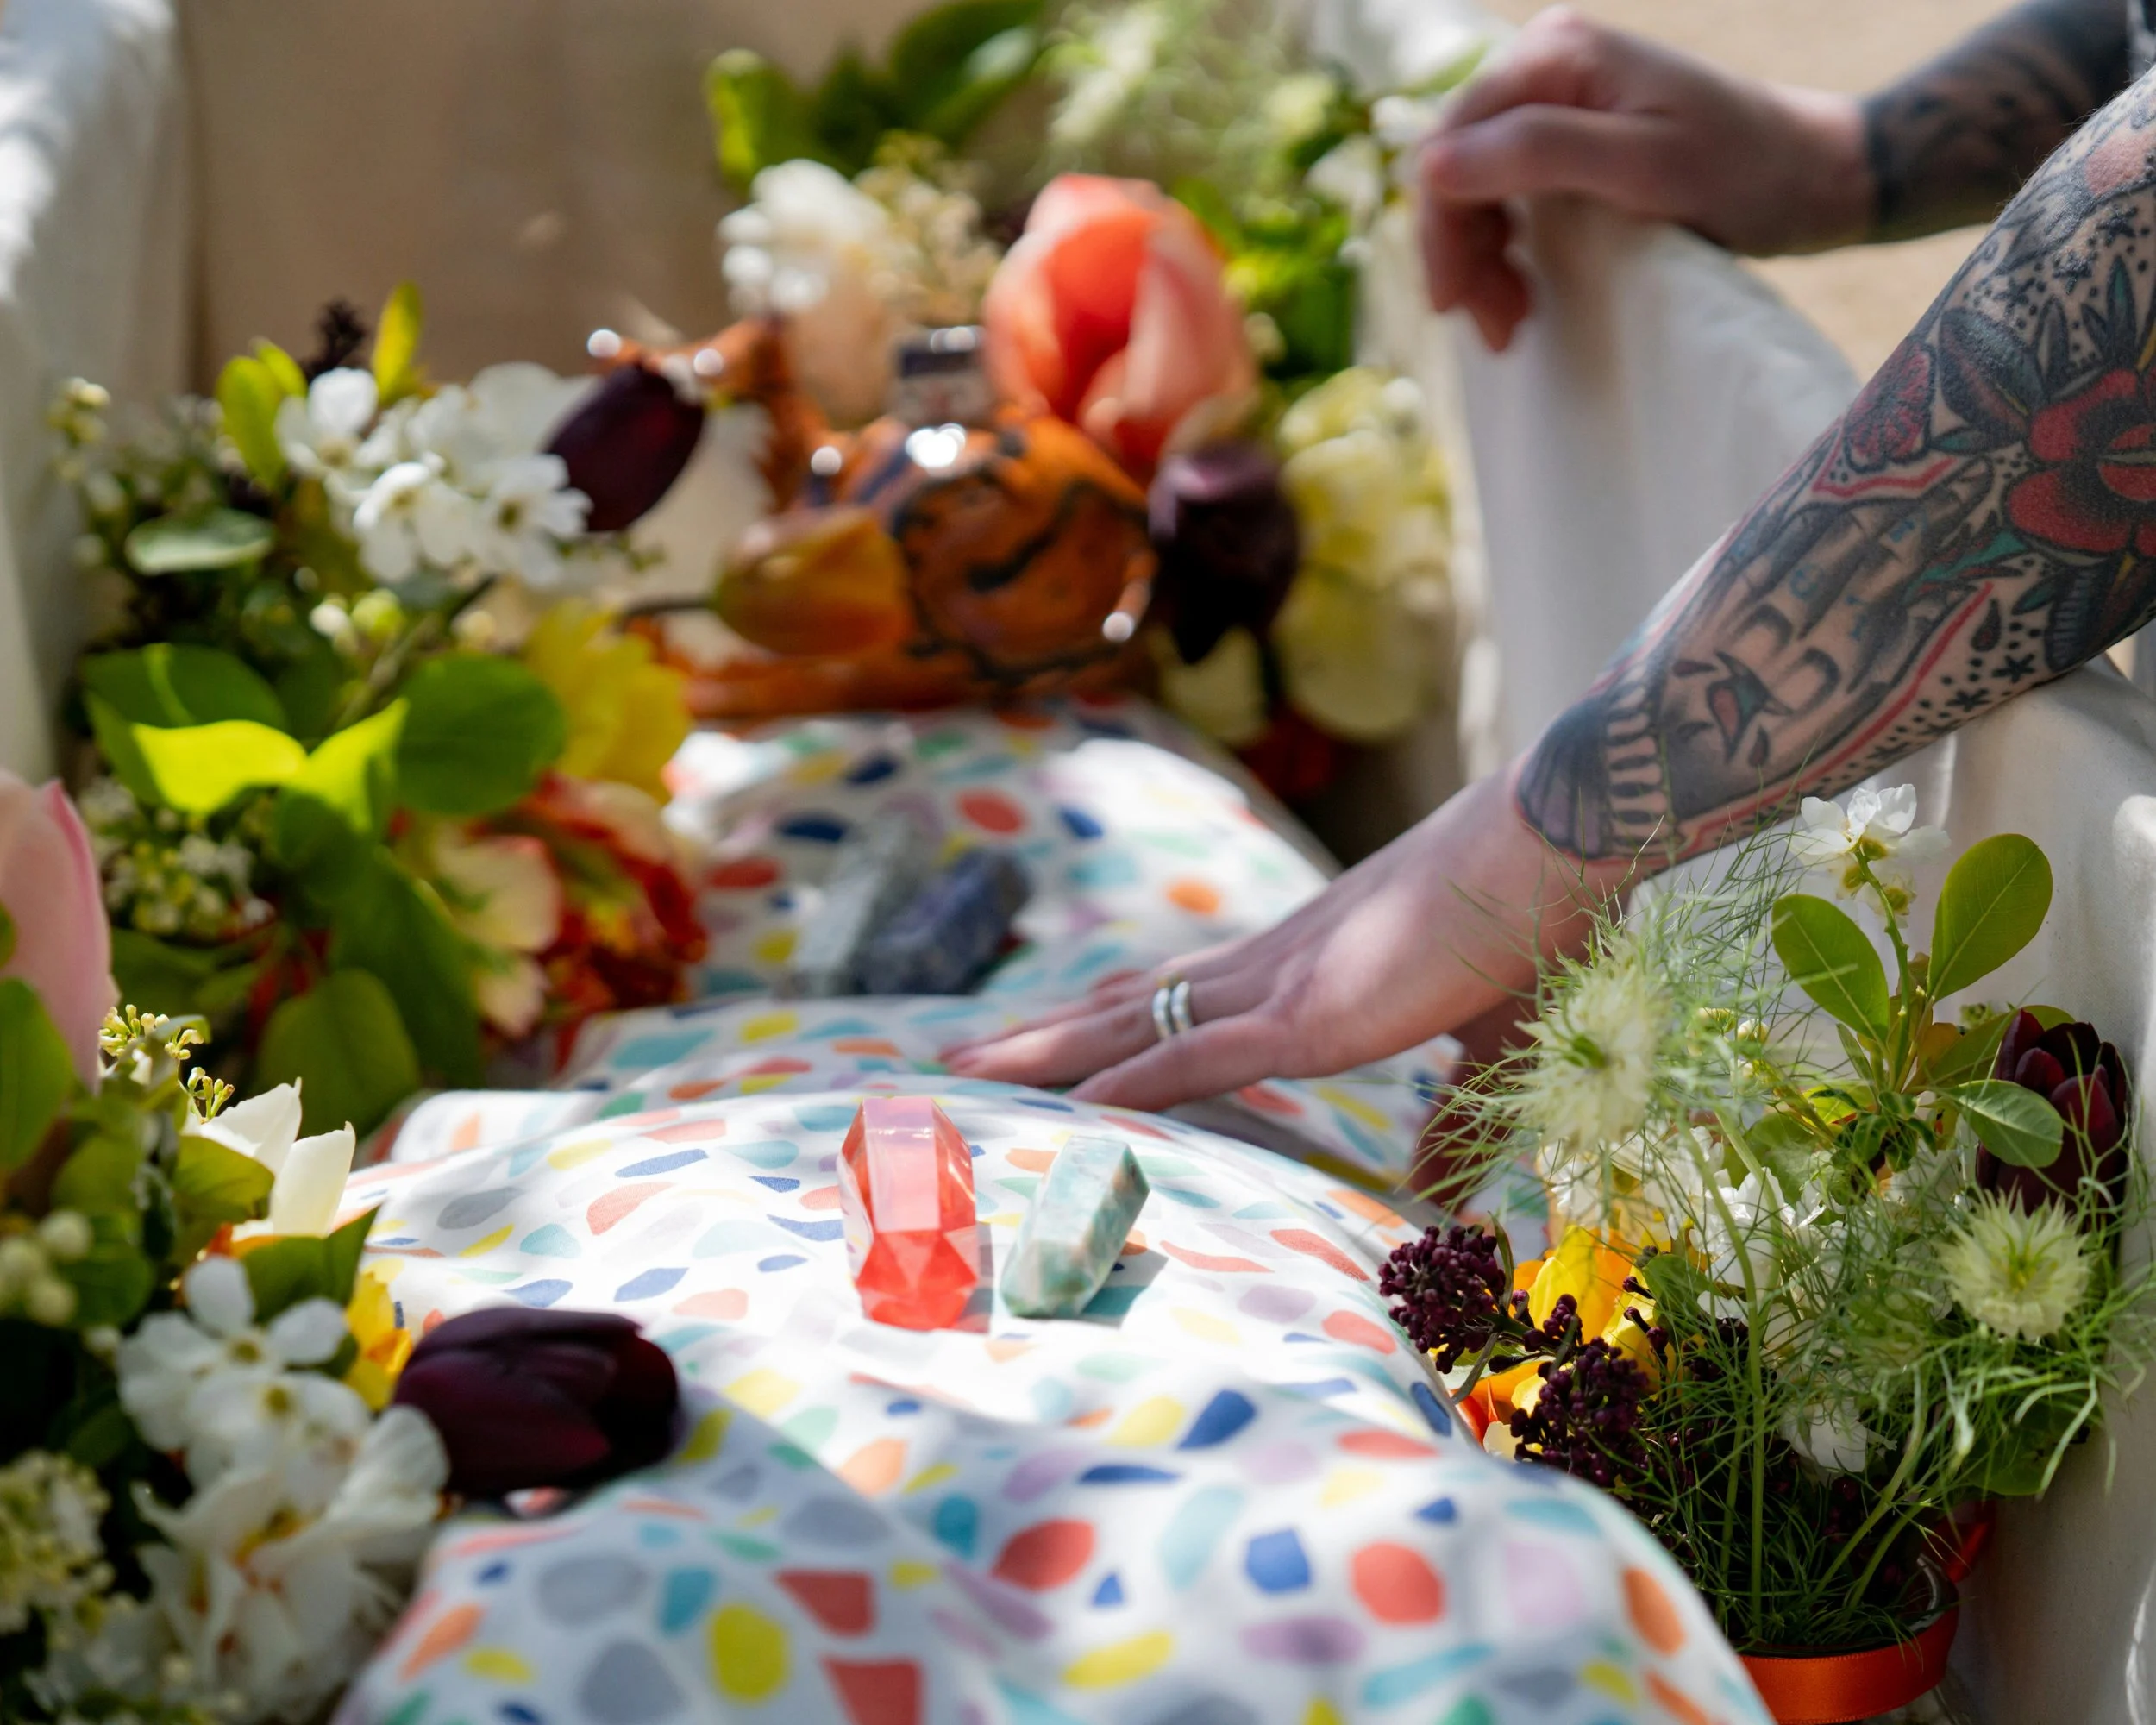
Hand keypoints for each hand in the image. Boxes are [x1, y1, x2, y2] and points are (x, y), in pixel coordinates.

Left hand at [943, 770, 1635, 1109]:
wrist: (1556, 850)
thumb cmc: (1529, 927)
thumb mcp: (1483, 1040)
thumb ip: (1448, 1114)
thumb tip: (1426, 1183)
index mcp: (1302, 968)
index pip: (1179, 1001)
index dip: (1110, 1024)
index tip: (1054, 1043)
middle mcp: (1266, 967)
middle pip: (1127, 1007)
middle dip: (1045, 1037)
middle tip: (963, 1058)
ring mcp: (1279, 986)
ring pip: (1135, 1025)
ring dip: (1050, 1052)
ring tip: (967, 1071)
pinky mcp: (1308, 1013)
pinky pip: (1197, 1056)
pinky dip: (1132, 1082)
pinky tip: (1070, 1102)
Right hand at [1418, 6, 1869, 350]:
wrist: (1817, 177)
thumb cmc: (1745, 172)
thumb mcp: (1644, 167)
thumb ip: (1537, 154)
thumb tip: (1432, 165)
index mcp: (1556, 54)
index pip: (1449, 142)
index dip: (1441, 228)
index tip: (1456, 305)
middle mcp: (1547, 63)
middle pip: (1455, 167)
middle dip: (1463, 252)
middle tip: (1494, 327)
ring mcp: (1558, 99)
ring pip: (1475, 189)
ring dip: (1482, 260)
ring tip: (1512, 321)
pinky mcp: (1573, 137)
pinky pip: (1508, 196)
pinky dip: (1507, 251)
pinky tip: (1527, 291)